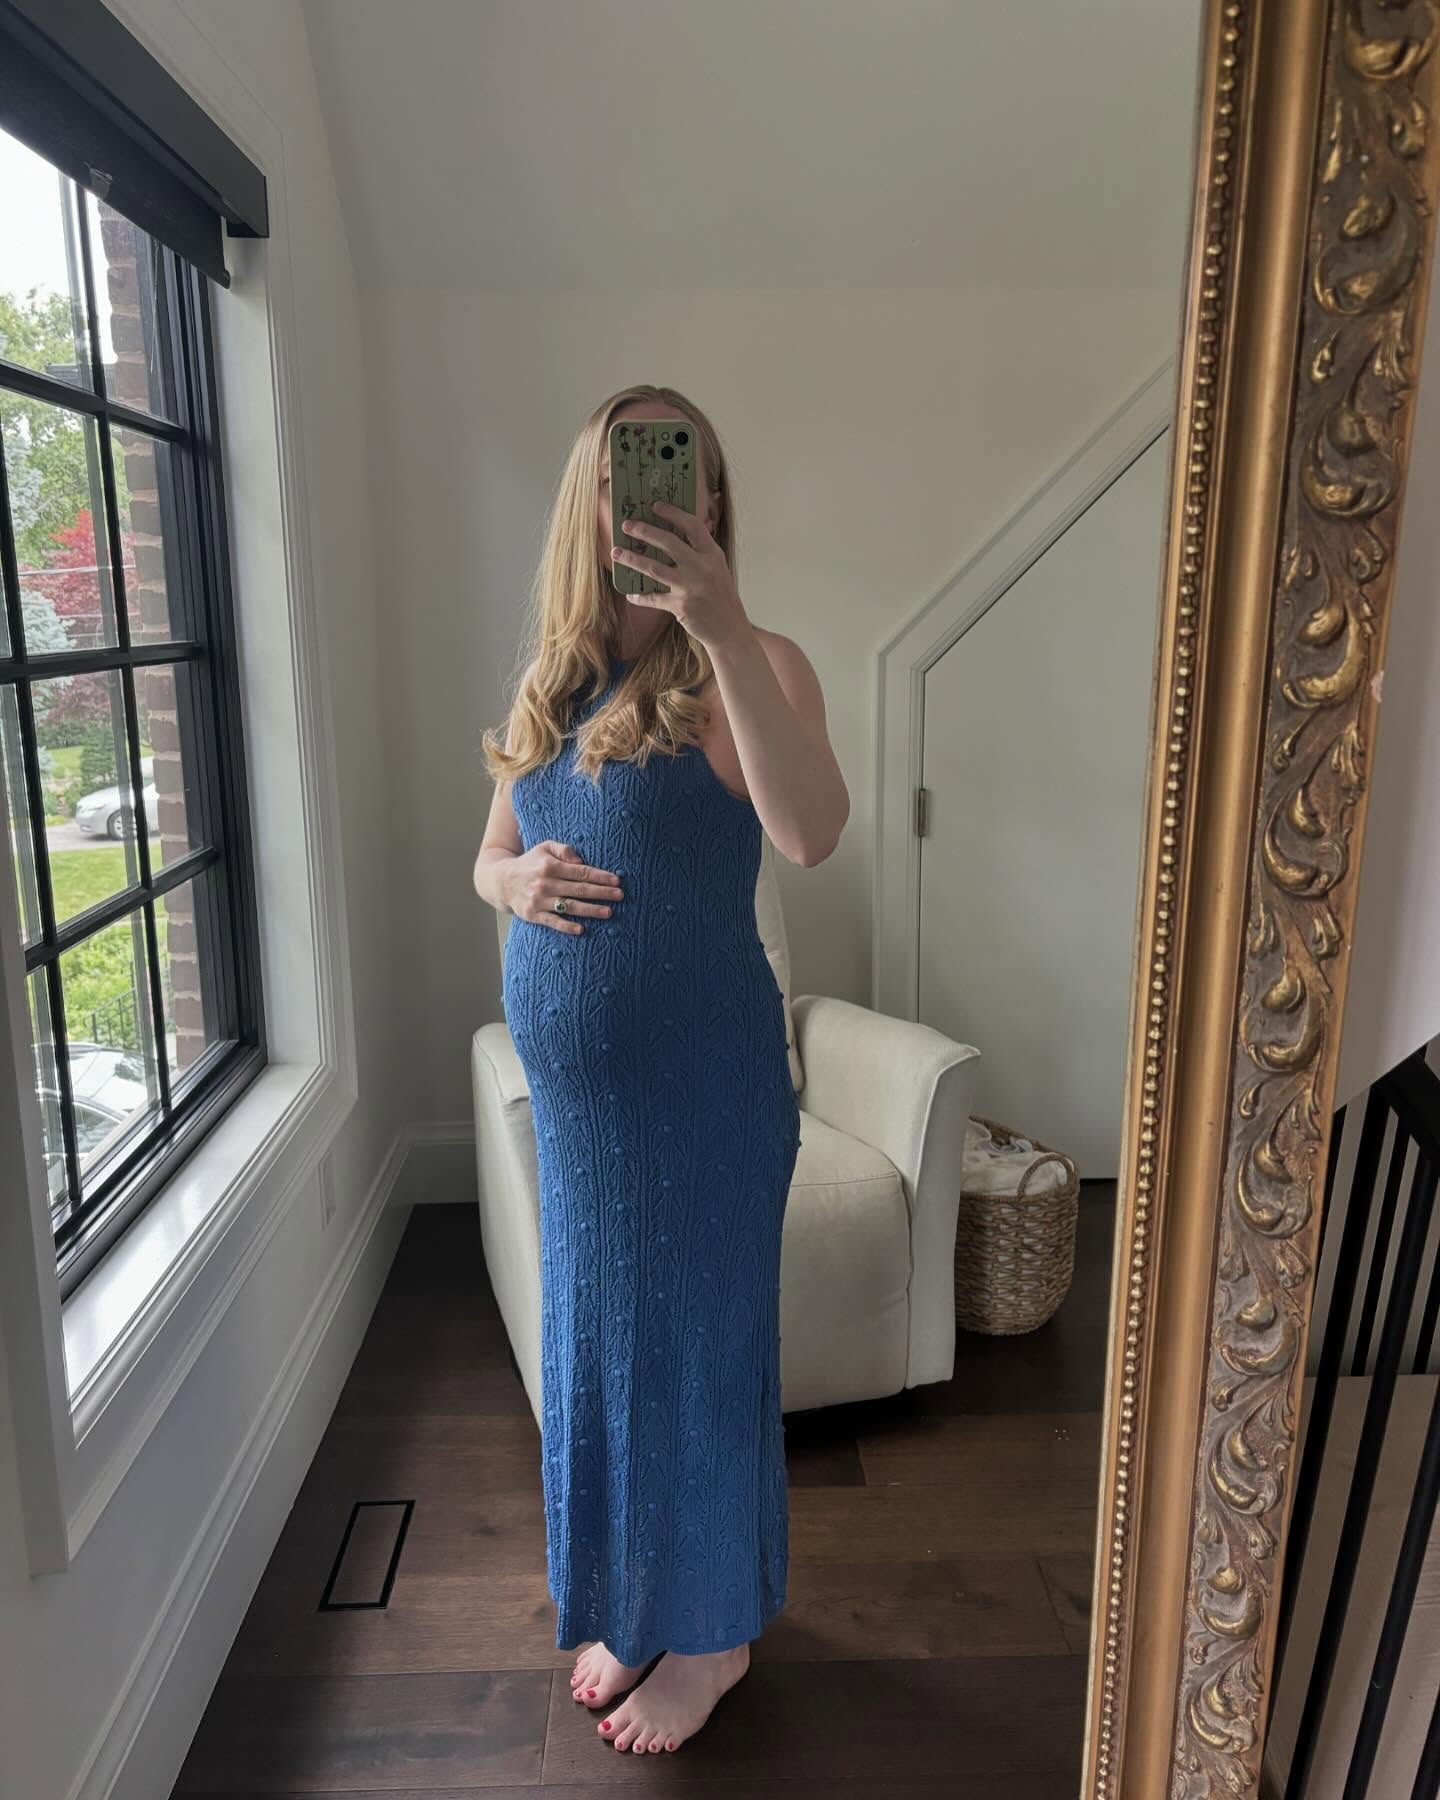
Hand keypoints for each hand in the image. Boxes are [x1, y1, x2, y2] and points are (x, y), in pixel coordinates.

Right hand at [499, 840, 622, 934]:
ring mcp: (538, 900)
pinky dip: (567, 926)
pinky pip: (553, 922)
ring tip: (609, 912)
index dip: (600, 876)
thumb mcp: (544, 848)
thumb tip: (581, 861)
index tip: (616, 880)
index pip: (581, 871)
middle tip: (620, 895)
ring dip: (591, 910)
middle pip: (579, 889)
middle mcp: (545, 883)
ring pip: (569, 906)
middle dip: (602, 893)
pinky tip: (581, 929)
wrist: (501, 881)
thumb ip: (564, 850)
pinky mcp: (533, 915)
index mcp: (550, 865)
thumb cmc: (530, 863)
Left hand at [612, 498, 750, 650]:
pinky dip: (640, 597)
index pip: (692, 526)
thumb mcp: (717, 568)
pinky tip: (630, 594)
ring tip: (616, 553)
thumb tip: (673, 535)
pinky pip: (653, 598)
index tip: (656, 505)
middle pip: (668, 543)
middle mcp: (701, 568)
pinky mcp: (680, 606)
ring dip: (632, 559)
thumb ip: (700, 552)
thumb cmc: (721, 596)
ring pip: (654, 568)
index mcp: (712, 554)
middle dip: (644, 531)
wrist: (729, 629)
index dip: (673, 514)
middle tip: (626, 526)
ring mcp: (690, 587)